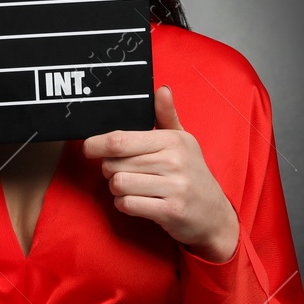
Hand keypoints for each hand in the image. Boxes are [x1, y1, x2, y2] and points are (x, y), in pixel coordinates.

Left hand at [83, 86, 238, 262]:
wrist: (214, 214)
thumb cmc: (192, 174)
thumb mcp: (183, 141)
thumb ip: (167, 116)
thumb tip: (161, 89)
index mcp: (173, 140)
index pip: (120, 140)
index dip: (97, 144)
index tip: (89, 148)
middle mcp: (175, 161)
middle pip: (114, 163)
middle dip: (109, 169)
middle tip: (121, 171)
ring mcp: (174, 187)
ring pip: (118, 184)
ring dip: (116, 189)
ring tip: (130, 187)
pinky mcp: (171, 211)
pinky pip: (128, 204)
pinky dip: (124, 204)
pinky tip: (136, 201)